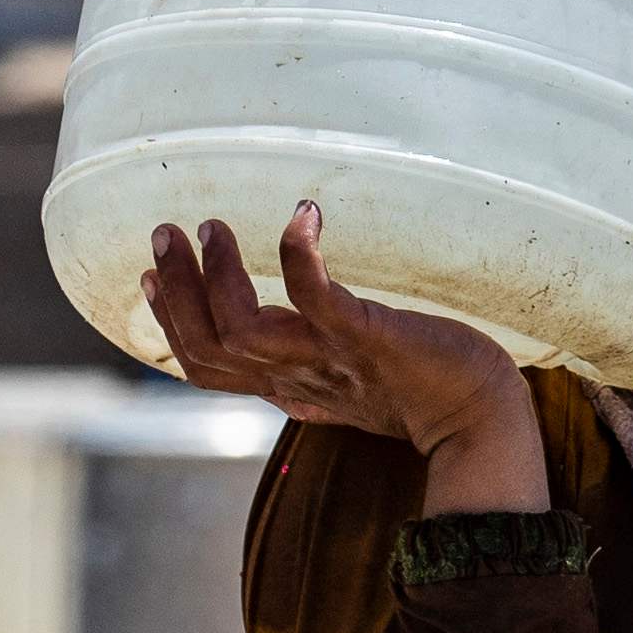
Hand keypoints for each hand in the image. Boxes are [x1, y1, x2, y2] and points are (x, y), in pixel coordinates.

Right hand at [146, 203, 543, 514]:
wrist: (482, 417)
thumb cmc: (421, 389)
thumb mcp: (347, 377)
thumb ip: (306, 361)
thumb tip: (272, 337)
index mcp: (288, 384)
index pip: (207, 365)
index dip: (170, 322)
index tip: (151, 274)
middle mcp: (298, 376)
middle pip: (210, 347)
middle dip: (177, 292)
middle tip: (165, 234)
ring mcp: (331, 359)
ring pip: (244, 331)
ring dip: (220, 276)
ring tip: (214, 226)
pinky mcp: (370, 339)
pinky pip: (322, 302)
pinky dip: (300, 260)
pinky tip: (301, 214)